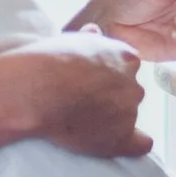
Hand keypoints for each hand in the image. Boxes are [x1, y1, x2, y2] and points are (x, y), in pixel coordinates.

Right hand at [2, 30, 149, 157]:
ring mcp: (129, 111)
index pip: (127, 67)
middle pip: (129, 92)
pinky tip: (118, 145)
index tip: (90, 83)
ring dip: (113, 120)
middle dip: (112, 98)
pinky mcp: (120, 137)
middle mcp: (132, 83)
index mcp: (124, 57)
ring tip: (81, 123)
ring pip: (129, 117)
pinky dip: (132, 146)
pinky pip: (141, 145)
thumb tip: (94, 30)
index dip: (109, 76)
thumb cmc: (45, 62)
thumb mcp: (69, 39)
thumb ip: (88, 38)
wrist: (34, 90)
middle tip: (83, 103)